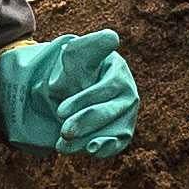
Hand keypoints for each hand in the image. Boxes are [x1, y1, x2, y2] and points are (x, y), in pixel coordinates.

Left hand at [0, 29, 138, 155]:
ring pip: (113, 129)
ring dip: (88, 139)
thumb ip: (89, 46)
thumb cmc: (74, 71)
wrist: (70, 92)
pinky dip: (106, 148)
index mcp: (116, 70)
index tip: (60, 110)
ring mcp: (128, 112)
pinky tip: (89, 150)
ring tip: (63, 144)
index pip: (104, 87)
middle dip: (83, 123)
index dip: (83, 100)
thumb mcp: (75, 55)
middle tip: (62, 130)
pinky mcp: (123, 130)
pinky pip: (119, 142)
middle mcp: (127, 91)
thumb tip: (112, 37)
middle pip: (108, 110)